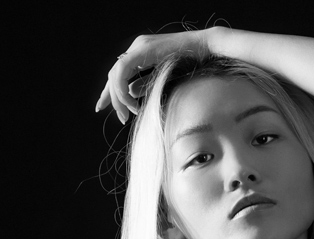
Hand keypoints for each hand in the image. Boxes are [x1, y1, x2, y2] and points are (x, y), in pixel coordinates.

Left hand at [95, 30, 210, 122]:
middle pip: (114, 75)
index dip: (111, 92)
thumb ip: (145, 83)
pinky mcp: (142, 49)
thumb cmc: (193, 64)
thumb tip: (130, 93)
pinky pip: (122, 70)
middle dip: (112, 98)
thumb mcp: (164, 77)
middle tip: (121, 117)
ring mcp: (138, 46)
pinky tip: (132, 102)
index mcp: (140, 52)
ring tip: (127, 114)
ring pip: (115, 74)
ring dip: (119, 97)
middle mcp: (136, 47)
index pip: (118, 73)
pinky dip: (123, 88)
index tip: (107, 108)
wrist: (206, 49)